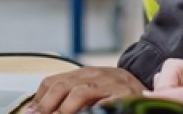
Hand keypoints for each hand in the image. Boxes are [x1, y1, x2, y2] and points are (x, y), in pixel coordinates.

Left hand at [25, 67, 146, 113]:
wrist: (151, 87)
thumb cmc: (117, 92)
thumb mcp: (91, 90)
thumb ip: (70, 96)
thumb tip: (40, 110)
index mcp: (83, 74)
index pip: (53, 81)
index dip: (39, 99)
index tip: (30, 113)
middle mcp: (95, 75)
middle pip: (63, 86)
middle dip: (47, 105)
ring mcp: (110, 83)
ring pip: (80, 92)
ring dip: (65, 109)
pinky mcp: (125, 95)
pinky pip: (106, 102)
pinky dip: (95, 108)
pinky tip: (89, 113)